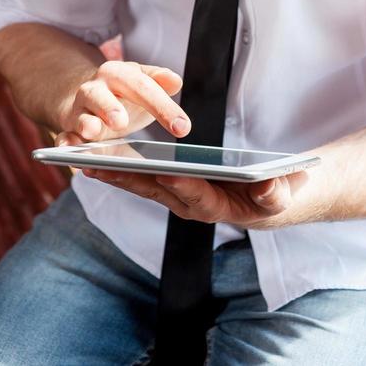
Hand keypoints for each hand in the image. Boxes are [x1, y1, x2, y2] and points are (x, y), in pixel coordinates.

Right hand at [54, 60, 189, 144]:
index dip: (163, 107)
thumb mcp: (142, 82)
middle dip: (110, 108)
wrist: (89, 96)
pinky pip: (63, 137)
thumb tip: (175, 81)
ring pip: (80, 115)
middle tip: (122, 121)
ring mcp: (80, 110)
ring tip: (93, 131)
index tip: (183, 128)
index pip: (142, 86)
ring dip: (86, 124)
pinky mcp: (68, 129)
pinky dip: (64, 144)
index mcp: (119, 73)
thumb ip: (159, 81)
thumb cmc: (124, 92)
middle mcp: (96, 89)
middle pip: (101, 95)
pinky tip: (69, 151)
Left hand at [80, 168, 310, 229]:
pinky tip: (94, 158)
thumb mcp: (281, 193)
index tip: (168, 173)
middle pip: (156, 192)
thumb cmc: (273, 194)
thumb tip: (268, 186)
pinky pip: (139, 178)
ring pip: (141, 185)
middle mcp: (189, 205)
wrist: (264, 198)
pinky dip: (117, 168)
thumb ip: (275, 193)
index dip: (184, 186)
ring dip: (113, 174)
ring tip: (84, 160)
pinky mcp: (169, 186)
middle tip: (102, 166)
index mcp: (216, 207)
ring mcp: (176, 196)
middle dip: (128, 179)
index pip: (196, 197)